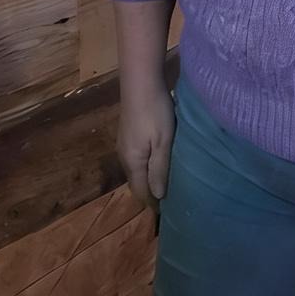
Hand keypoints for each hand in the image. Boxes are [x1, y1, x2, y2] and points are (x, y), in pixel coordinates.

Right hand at [118, 80, 175, 210]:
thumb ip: (160, 170)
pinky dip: (146, 167)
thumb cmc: (156, 112)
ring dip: (148, 180)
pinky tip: (158, 163)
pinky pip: (137, 159)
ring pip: (136, 170)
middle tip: (170, 202)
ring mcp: (124, 144)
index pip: (142, 192)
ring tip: (166, 185)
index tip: (169, 214)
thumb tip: (158, 196)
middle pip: (137, 183)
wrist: (140, 81)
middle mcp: (124, 156)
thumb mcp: (163, 142)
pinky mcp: (128, 133)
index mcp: (133, 162)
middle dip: (150, 194)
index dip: (154, 204)